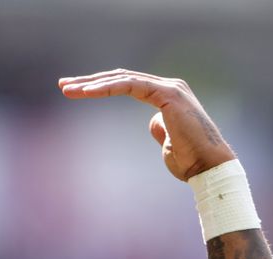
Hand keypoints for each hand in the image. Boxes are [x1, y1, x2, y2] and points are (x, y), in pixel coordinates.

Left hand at [58, 69, 235, 180]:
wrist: (209, 168)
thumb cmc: (189, 161)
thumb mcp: (167, 142)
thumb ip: (158, 127)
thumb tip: (152, 122)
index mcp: (167, 95)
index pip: (127, 83)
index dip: (100, 85)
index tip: (75, 90)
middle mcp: (168, 86)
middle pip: (121, 77)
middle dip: (90, 80)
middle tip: (63, 84)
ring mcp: (169, 88)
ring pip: (123, 78)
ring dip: (92, 83)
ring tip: (68, 89)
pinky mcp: (169, 94)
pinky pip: (132, 85)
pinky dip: (108, 87)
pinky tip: (88, 91)